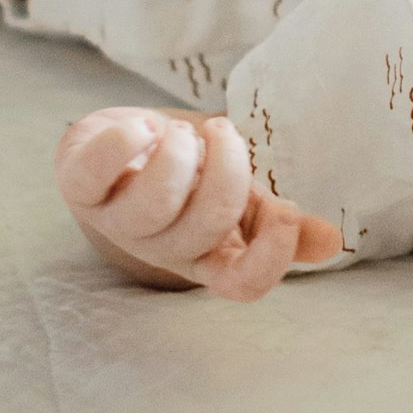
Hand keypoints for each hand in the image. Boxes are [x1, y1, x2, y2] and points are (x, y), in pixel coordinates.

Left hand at [54, 106, 342, 299]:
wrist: (122, 147)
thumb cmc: (188, 177)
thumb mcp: (239, 198)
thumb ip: (279, 220)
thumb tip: (332, 243)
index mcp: (207, 255)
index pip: (242, 284)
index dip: (271, 256)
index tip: (286, 209)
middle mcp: (162, 247)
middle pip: (206, 228)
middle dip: (228, 168)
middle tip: (225, 132)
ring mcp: (118, 220)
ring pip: (153, 201)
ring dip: (178, 151)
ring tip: (181, 130)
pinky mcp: (80, 186)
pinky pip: (95, 171)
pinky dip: (126, 138)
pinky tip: (142, 127)